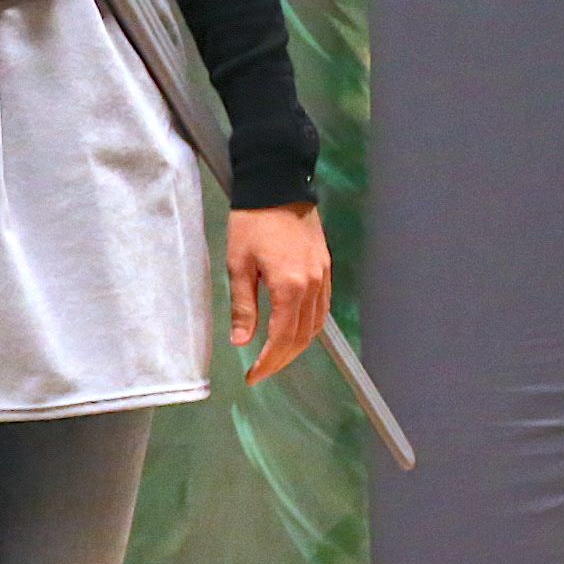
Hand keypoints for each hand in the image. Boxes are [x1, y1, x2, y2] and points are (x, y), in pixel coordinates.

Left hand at [226, 203, 332, 384]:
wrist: (279, 187)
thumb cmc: (252, 222)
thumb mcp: (238, 264)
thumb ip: (242, 306)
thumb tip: (241, 341)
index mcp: (290, 287)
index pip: (282, 338)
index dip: (269, 361)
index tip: (253, 376)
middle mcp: (313, 286)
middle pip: (302, 337)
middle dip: (282, 359)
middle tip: (261, 373)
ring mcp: (323, 277)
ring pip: (316, 325)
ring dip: (297, 346)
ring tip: (275, 358)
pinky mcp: (325, 269)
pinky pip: (322, 308)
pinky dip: (309, 327)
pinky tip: (294, 332)